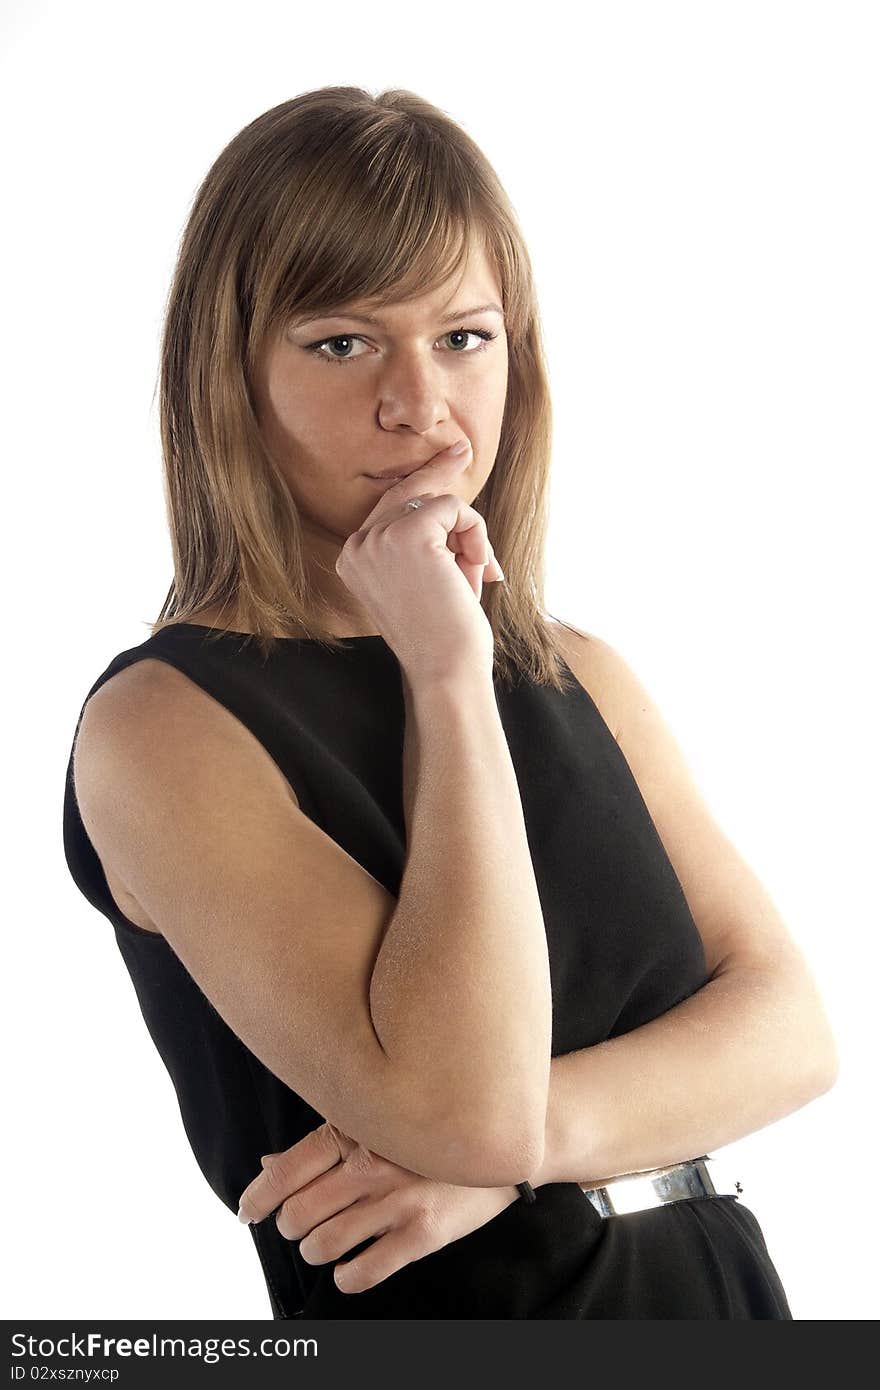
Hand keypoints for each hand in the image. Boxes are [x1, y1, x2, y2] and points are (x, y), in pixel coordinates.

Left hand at [237, 1121, 519, 1294]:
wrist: (500, 1143)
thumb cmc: (429, 1131)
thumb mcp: (376, 1123)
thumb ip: (323, 1145)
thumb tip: (269, 1166)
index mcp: (358, 1129)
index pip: (289, 1169)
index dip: (260, 1196)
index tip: (249, 1210)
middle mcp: (375, 1163)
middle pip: (300, 1212)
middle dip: (291, 1226)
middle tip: (300, 1226)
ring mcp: (399, 1200)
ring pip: (324, 1244)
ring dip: (316, 1250)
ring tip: (324, 1244)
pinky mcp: (423, 1233)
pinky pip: (362, 1271)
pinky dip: (346, 1277)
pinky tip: (350, 1266)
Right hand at [336, 439, 504, 682]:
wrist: (446, 670)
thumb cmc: (445, 633)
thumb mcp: (426, 578)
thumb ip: (427, 540)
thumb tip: (448, 499)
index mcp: (354, 558)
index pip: (389, 508)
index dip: (427, 495)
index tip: (450, 461)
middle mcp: (357, 545)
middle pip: (406, 491)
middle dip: (441, 473)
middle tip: (464, 448)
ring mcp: (377, 538)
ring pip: (437, 500)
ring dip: (470, 533)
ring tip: (479, 570)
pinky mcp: (407, 534)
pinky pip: (455, 508)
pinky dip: (476, 534)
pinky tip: (478, 569)